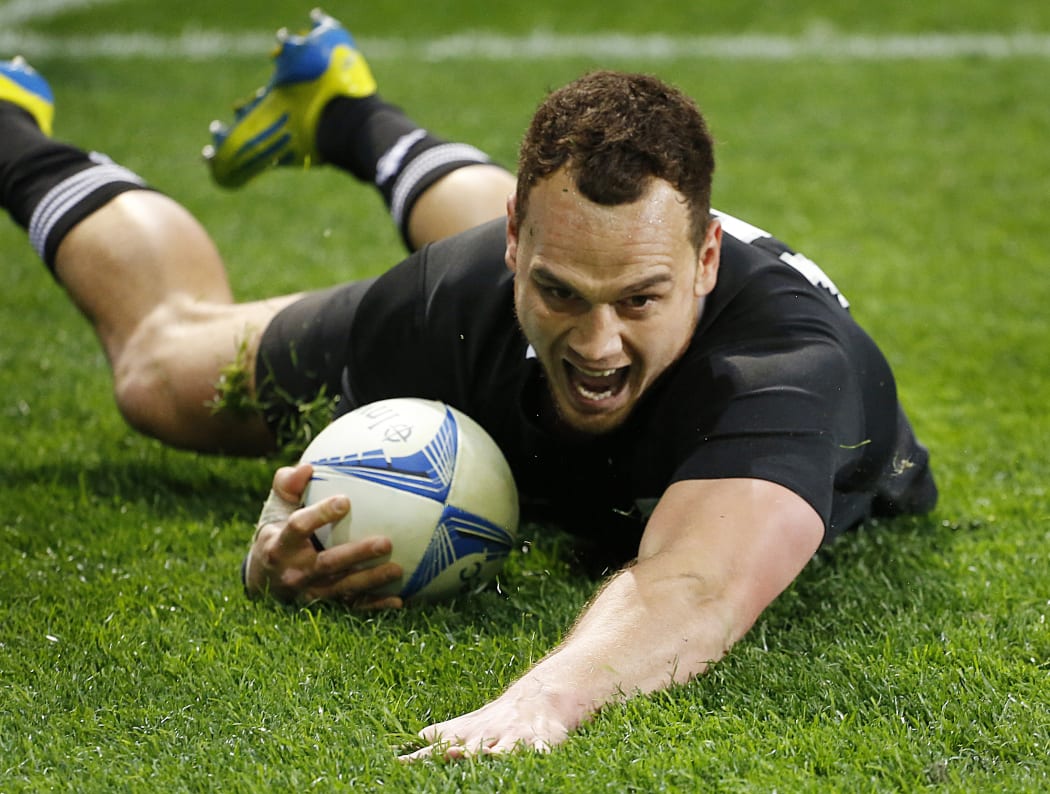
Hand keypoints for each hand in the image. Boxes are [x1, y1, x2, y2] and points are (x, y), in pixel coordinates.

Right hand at [244, 463, 403, 608]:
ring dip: (371, 580)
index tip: (346, 500)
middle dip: (357, 555)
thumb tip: (307, 467)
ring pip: (342, 588)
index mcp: (280, 544)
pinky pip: (350, 607)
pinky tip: (397, 600)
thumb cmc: (277, 533)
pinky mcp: (323, 606)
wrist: (263, 579)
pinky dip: (373, 606)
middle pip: (328, 563)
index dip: (320, 514)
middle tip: (386, 543)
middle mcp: (294, 571)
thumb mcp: (276, 509)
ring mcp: (310, 592)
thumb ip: (287, 485)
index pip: (299, 527)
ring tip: (397, 570)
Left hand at [399, 677, 581, 759]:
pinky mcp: (541, 742)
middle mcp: (490, 736)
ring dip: (497, 753)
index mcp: (471, 734)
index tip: (402, 762)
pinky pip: (542, 749)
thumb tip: (412, 743)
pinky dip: (540, 752)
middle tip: (449, 753)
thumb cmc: (496, 719)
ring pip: (506, 749)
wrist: (538, 698)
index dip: (424, 755)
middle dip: (462, 752)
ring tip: (489, 756)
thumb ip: (441, 735)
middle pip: (474, 748)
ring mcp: (515, 738)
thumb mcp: (468, 724)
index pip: (441, 746)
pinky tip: (539, 755)